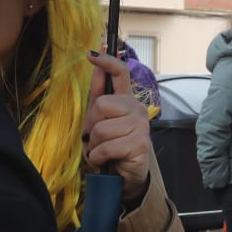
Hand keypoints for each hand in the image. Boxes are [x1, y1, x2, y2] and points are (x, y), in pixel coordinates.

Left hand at [82, 50, 151, 201]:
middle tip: (96, 140)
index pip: (120, 73)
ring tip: (102, 152)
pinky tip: (106, 161)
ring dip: (94, 146)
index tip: (91, 54)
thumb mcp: (100, 121)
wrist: (126, 177)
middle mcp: (137, 109)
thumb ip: (98, 95)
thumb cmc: (112, 148)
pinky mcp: (140, 144)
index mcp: (127, 101)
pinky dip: (98, 158)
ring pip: (101, 129)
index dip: (106, 62)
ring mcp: (141, 126)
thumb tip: (95, 65)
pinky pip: (105, 147)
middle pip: (101, 105)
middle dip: (91, 126)